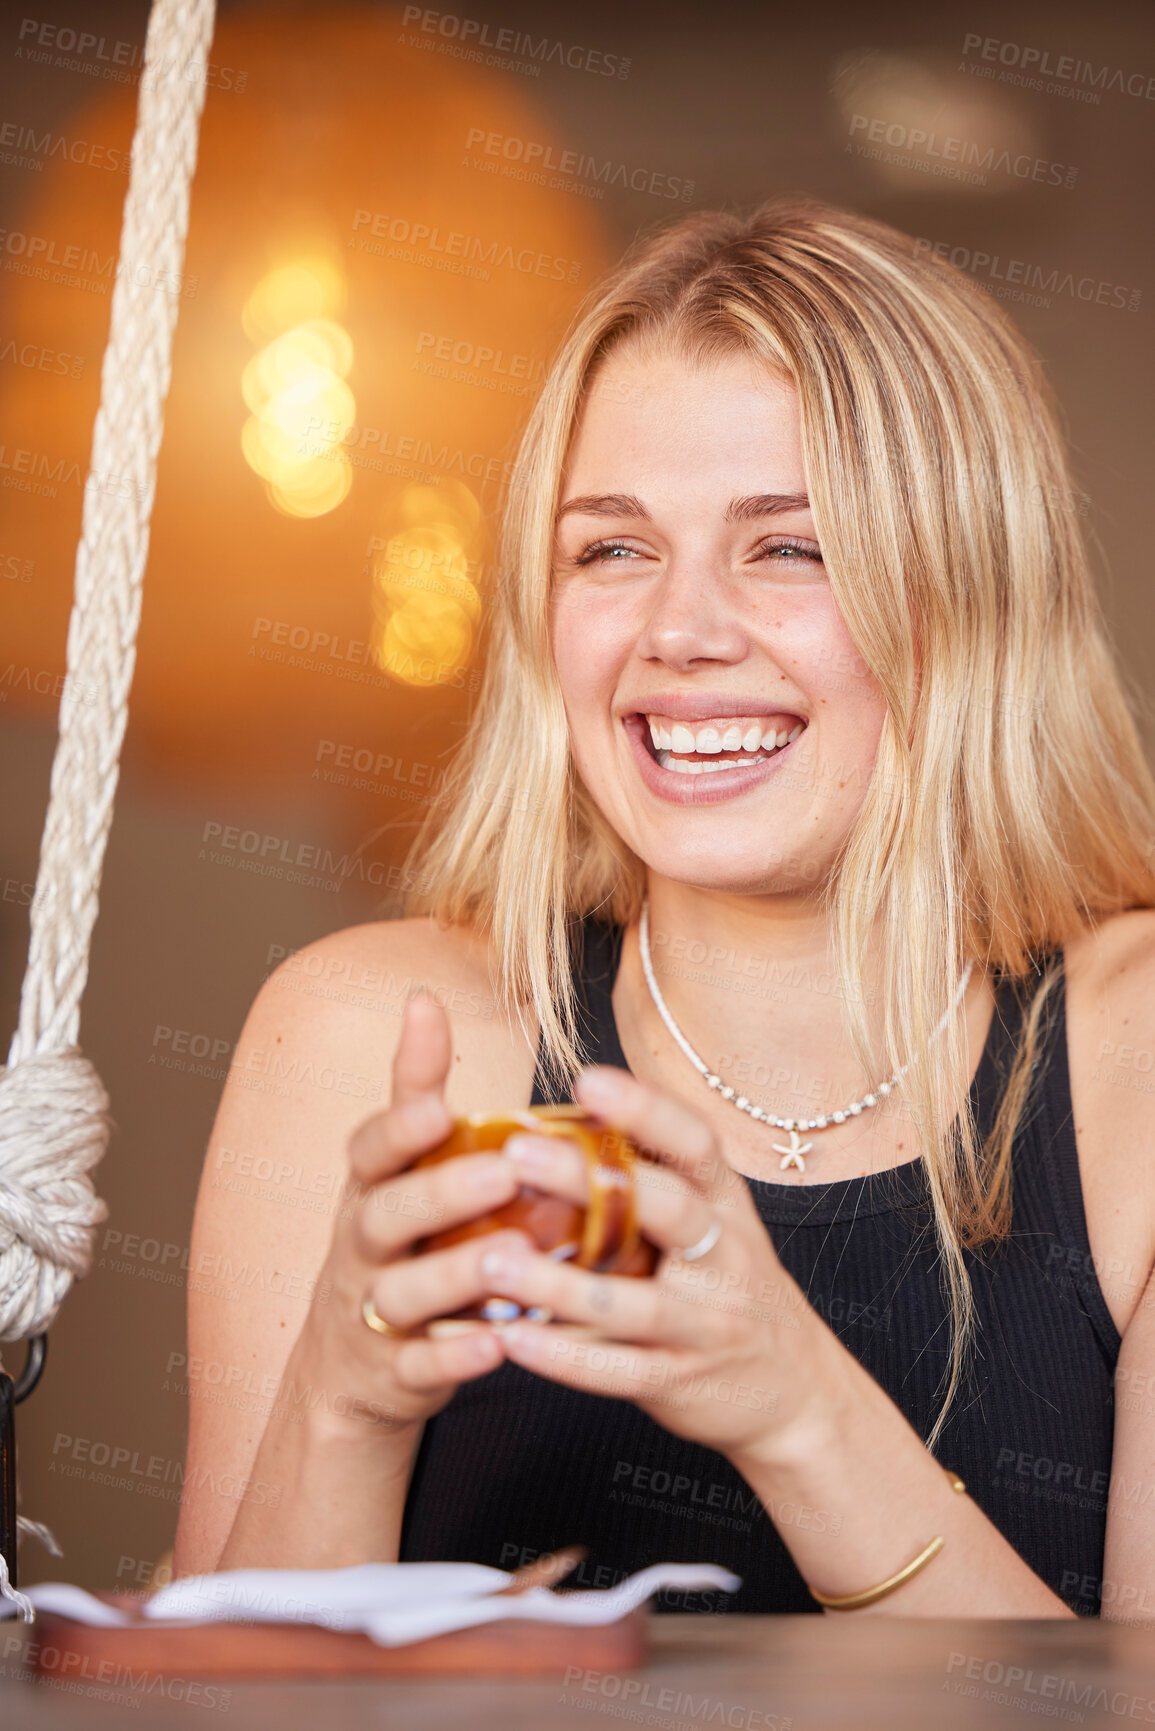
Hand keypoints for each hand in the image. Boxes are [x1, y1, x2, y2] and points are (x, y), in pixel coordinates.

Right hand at [297, 991, 531, 1434]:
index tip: (437, 1107)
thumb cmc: (392, 1244)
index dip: (399, 1129)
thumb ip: (411, 1091)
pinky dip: (456, 1359)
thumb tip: (424, 997)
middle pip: (386, 1217)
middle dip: (440, 1194)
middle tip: (500, 1176)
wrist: (348, 1370)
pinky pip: (420, 1368)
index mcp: (369, 1190)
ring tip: (508, 1261)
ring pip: (402, 1294)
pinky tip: (498, 1345)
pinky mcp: (392, 1374)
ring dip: (453, 1276)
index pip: (370, 1150)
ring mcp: (371, 1313)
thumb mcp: (392, 1168)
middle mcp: (362, 1247)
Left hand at [477, 1065, 826, 1468]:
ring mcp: (706, 1322)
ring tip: (490, 1259)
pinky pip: (617, 1369)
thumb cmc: (729, 1287)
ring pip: (631, 1302)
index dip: (646, 1108)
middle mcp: (725, 1256)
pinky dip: (562, 1356)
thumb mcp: (715, 1224)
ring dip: (557, 1282)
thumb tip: (564, 1121)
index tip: (588, 1080)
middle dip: (588, 1180)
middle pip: (665, 1208)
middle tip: (516, 1154)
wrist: (796, 1391)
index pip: (696, 1143)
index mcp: (727, 1204)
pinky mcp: (680, 1380)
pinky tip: (511, 1337)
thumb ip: (655, 1181)